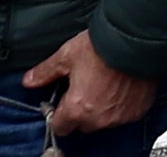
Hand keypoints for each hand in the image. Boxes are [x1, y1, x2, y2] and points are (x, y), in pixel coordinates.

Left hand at [20, 35, 158, 140]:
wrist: (138, 40)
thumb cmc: (103, 47)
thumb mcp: (67, 55)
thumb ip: (46, 72)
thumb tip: (29, 80)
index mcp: (77, 109)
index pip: (60, 127)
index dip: (59, 113)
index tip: (63, 101)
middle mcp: (98, 119)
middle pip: (82, 125)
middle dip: (82, 110)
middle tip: (86, 87)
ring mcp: (120, 116)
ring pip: (103, 120)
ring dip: (102, 108)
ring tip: (106, 83)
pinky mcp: (138, 111)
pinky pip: (124, 114)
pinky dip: (121, 104)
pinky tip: (122, 86)